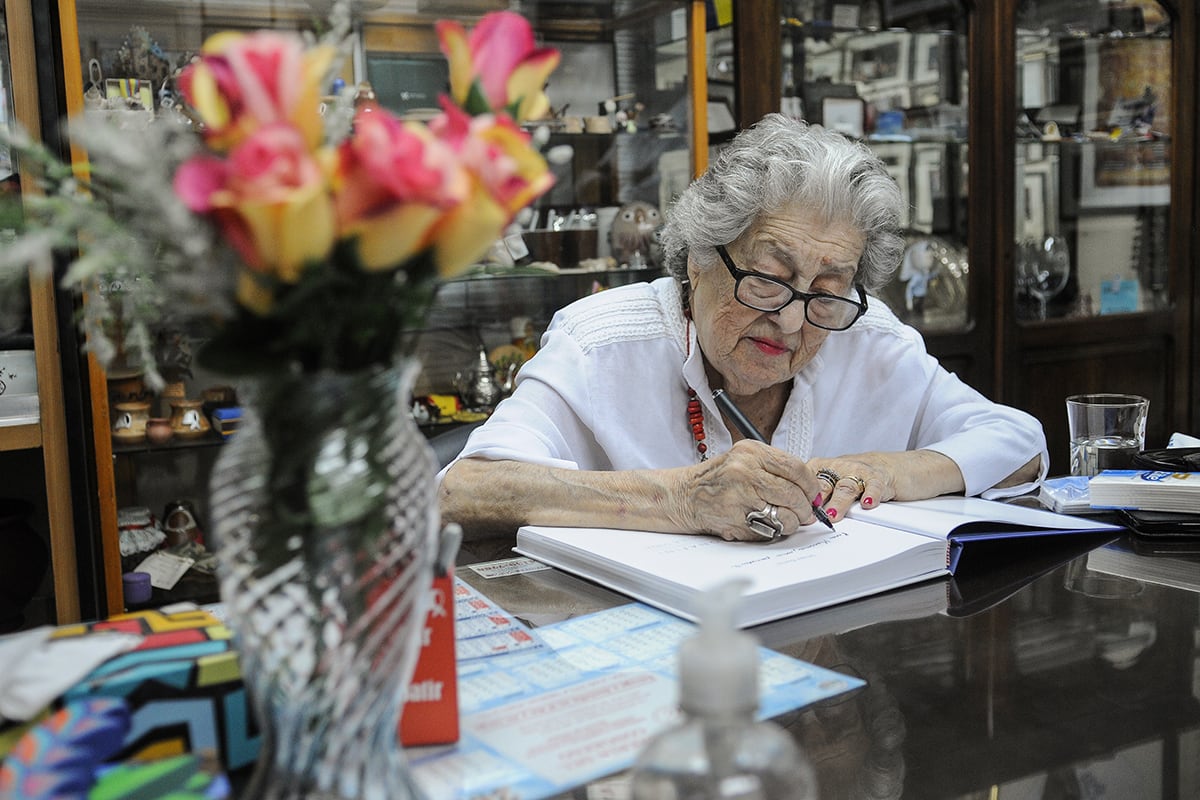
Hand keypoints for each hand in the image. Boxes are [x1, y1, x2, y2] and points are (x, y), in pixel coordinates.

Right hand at [679, 440, 826, 540]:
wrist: (685, 495)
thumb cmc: (717, 479)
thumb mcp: (744, 460)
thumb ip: (774, 470)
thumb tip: (808, 490)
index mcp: (751, 451)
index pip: (795, 467)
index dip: (811, 485)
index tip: (814, 494)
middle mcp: (746, 470)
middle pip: (794, 492)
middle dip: (805, 507)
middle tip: (806, 513)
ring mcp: (740, 494)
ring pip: (785, 513)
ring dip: (792, 522)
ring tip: (787, 521)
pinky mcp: (736, 517)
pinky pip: (769, 528)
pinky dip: (774, 530)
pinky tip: (767, 525)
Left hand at [808, 450, 964, 521]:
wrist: (899, 466)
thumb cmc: (863, 477)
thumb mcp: (837, 484)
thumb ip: (819, 498)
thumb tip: (797, 519)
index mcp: (825, 468)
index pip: (806, 483)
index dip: (800, 498)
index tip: (793, 514)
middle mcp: (840, 467)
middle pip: (823, 484)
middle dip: (815, 501)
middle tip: (808, 516)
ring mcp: (861, 470)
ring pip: (846, 486)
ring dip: (839, 501)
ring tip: (833, 515)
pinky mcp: (883, 476)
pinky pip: (876, 484)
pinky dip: (872, 493)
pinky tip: (868, 504)